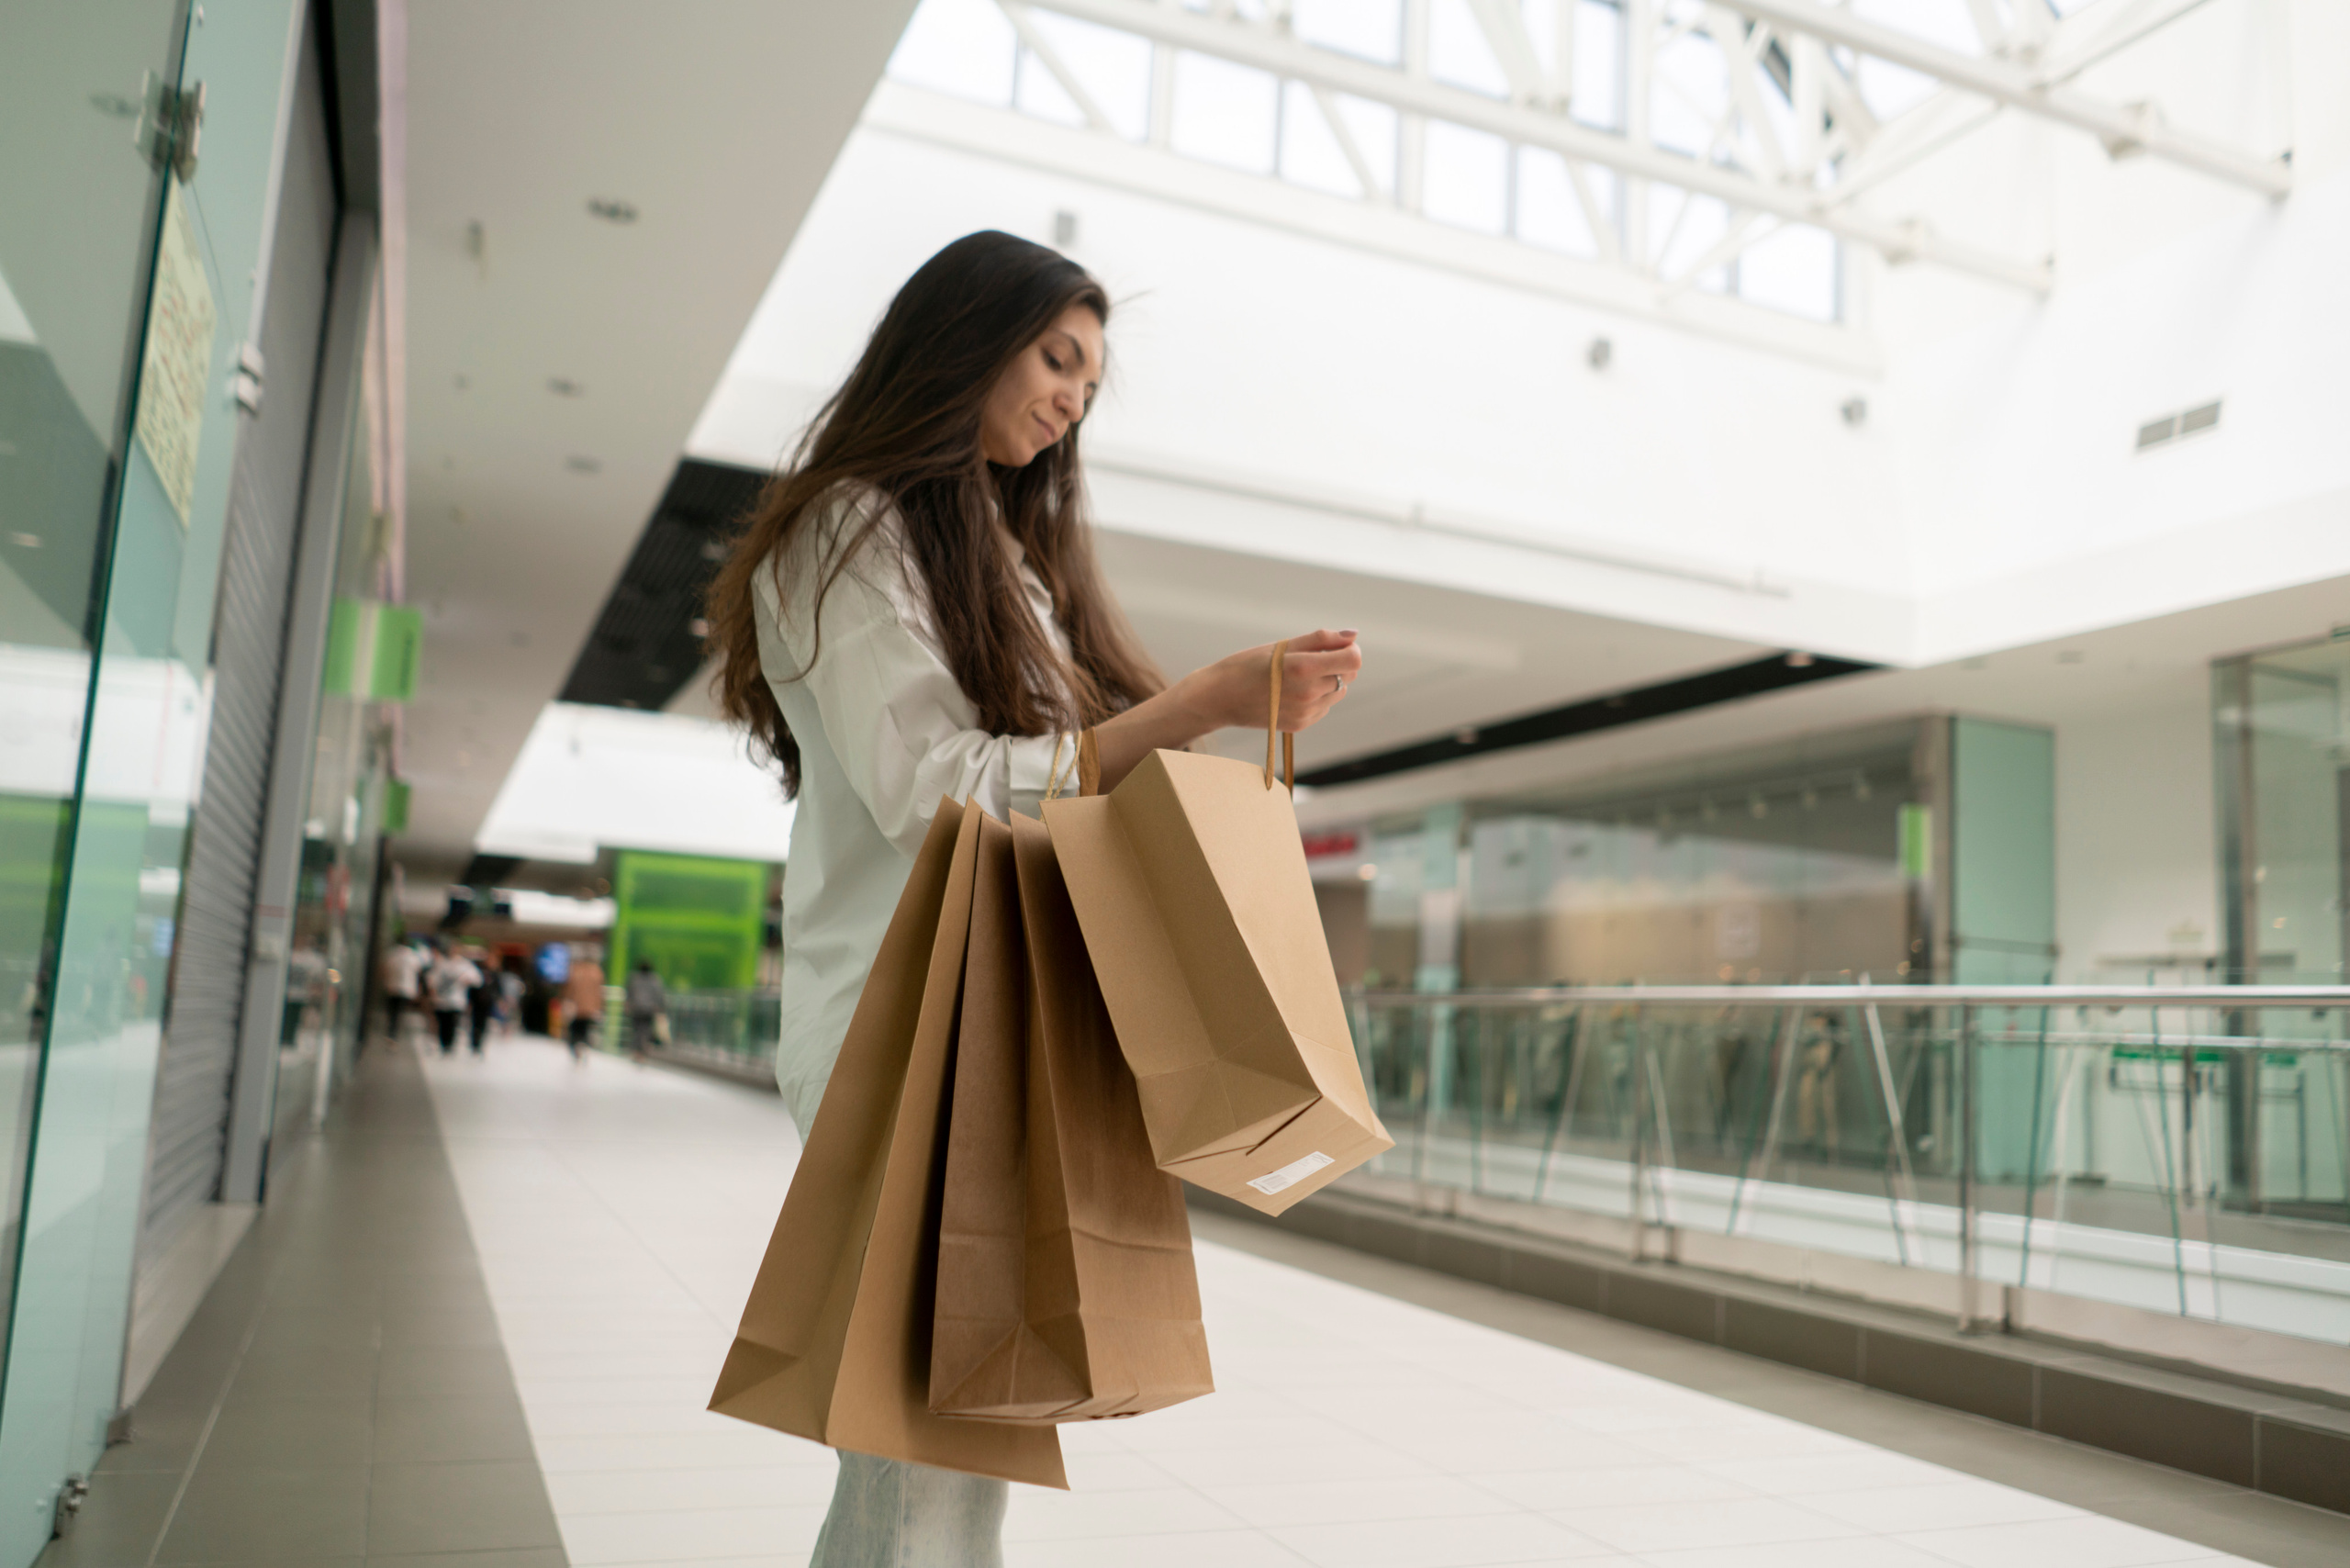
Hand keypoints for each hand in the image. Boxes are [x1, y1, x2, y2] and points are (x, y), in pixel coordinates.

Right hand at [1089, 629, 1364, 790]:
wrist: (1220, 697)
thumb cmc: (1249, 664)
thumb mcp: (1283, 645)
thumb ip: (1321, 639)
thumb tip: (1353, 635)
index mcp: (1304, 668)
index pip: (1354, 659)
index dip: (1350, 649)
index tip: (1337, 646)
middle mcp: (1308, 693)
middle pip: (1349, 675)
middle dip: (1338, 664)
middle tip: (1310, 659)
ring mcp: (1306, 712)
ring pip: (1339, 692)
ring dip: (1328, 681)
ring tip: (1298, 676)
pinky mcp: (1301, 725)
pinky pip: (1324, 707)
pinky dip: (1317, 697)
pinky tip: (1292, 692)